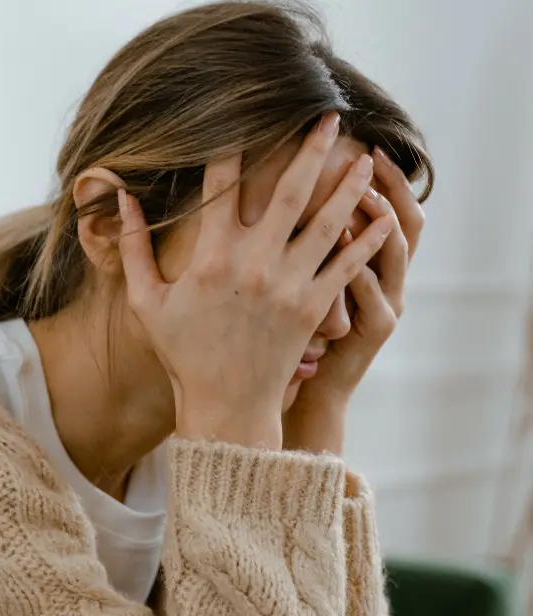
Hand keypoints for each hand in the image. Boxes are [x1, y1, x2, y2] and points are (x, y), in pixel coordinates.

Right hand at [117, 116, 394, 449]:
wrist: (226, 405)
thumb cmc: (184, 354)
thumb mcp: (146, 302)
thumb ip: (133, 249)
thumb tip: (122, 198)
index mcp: (211, 256)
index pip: (223, 184)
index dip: (233, 144)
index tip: (245, 115)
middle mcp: (254, 263)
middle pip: (290, 190)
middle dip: (311, 148)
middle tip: (330, 116)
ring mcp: (288, 285)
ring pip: (327, 222)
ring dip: (348, 185)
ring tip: (367, 158)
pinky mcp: (313, 308)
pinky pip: (347, 266)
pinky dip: (368, 240)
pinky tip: (384, 218)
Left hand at [284, 146, 424, 453]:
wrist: (308, 389)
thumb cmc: (299, 338)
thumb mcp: (312, 288)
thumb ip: (309, 248)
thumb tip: (292, 200)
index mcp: (370, 264)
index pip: (387, 208)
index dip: (383, 178)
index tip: (359, 144)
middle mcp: (386, 279)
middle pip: (405, 220)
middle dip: (388, 185)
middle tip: (367, 154)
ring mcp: (386, 303)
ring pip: (395, 252)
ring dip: (378, 219)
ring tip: (359, 191)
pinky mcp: (376, 328)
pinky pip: (373, 293)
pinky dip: (362, 268)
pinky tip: (347, 243)